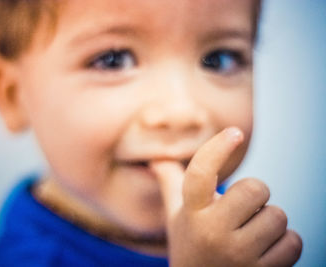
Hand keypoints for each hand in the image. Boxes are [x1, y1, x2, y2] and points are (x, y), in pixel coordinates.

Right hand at [151, 127, 301, 266]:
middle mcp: (211, 232)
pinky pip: (293, 242)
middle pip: (255, 189)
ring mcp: (237, 255)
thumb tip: (156, 160)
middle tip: (243, 210)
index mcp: (191, 213)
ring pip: (278, 216)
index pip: (199, 174)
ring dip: (270, 222)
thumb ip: (169, 184)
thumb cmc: (191, 245)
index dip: (217, 150)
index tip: (235, 132)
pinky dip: (285, 244)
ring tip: (250, 236)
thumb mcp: (177, 216)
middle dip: (255, 195)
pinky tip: (264, 253)